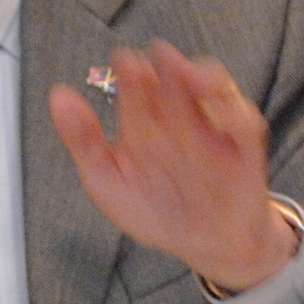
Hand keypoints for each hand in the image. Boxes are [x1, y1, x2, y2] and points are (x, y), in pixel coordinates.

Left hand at [47, 41, 297, 292]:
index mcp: (143, 121)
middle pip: (173, 80)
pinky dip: (236, 111)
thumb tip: (58, 94)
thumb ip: (83, 140)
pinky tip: (220, 108)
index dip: (131, 73)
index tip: (124, 61)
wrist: (203, 246)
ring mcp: (212, 130)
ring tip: (189, 73)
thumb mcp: (106, 179)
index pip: (137, 86)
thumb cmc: (152, 210)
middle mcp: (178, 118)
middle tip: (158, 57)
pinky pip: (244, 123)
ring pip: (212, 89)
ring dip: (202, 77)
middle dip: (167, 67)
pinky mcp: (244, 148)